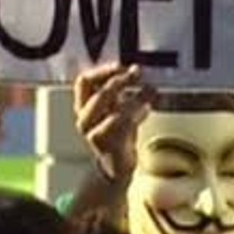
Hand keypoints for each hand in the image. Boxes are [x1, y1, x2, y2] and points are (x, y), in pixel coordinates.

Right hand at [73, 63, 153, 184]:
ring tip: (149, 91)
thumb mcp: (116, 107)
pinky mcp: (108, 145)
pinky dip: (138, 112)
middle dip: (121, 80)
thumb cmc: (117, 134)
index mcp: (83, 107)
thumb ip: (121, 92)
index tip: (122, 66)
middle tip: (137, 73)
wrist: (115, 166)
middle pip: (99, 94)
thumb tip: (135, 70)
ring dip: (135, 98)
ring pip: (113, 109)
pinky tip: (147, 108)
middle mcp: (85, 120)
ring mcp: (94, 134)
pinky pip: (123, 124)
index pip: (84, 82)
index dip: (103, 71)